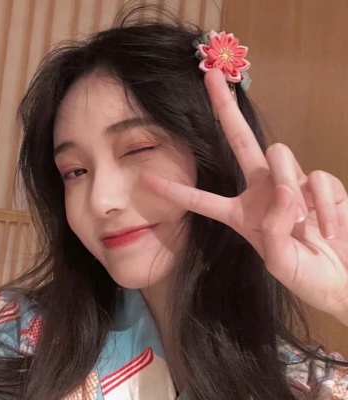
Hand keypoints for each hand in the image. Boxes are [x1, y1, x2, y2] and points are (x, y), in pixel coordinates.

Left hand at [142, 68, 347, 322]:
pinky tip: (328, 227)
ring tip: (306, 224)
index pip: (202, 199)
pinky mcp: (319, 182)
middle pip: (239, 139)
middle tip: (211, 76)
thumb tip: (283, 191)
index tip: (147, 179)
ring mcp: (291, 183)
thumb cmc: (306, 275)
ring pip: (279, 155)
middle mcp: (262, 190)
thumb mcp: (279, 262)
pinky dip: (324, 204)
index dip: (176, 190)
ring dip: (291, 187)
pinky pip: (317, 178)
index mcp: (240, 213)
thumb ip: (273, 231)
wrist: (343, 277)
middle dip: (225, 109)